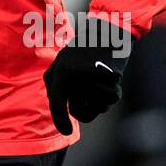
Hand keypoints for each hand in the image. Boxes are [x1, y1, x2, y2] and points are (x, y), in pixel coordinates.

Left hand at [43, 17, 131, 134]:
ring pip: (96, 109)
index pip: (56, 104)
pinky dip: (110, 95)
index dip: (60, 122)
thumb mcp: (62, 62)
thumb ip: (55, 84)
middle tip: (88, 97)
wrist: (108, 33)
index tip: (67, 132)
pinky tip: (110, 80)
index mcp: (59, 72)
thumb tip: (59, 110)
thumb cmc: (84, 50)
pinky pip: (108, 102)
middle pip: (78, 112)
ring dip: (99, 101)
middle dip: (83, 111)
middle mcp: (73, 78)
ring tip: (98, 81)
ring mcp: (92, 81)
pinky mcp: (109, 83)